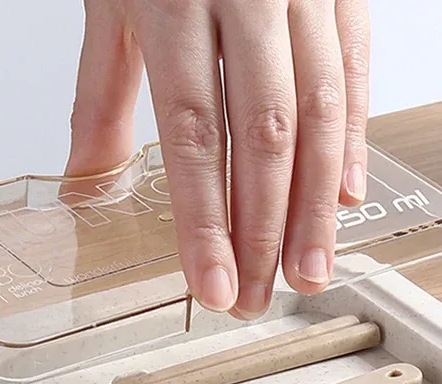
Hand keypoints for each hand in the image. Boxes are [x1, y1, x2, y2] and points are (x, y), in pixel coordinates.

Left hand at [66, 0, 369, 316]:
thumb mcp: (114, 2)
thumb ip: (104, 95)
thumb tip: (84, 180)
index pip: (194, 134)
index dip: (206, 220)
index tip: (213, 284)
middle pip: (262, 134)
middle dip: (266, 228)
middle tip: (263, 296)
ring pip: (318, 111)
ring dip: (316, 205)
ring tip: (312, 271)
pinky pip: (357, 69)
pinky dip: (352, 139)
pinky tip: (342, 196)